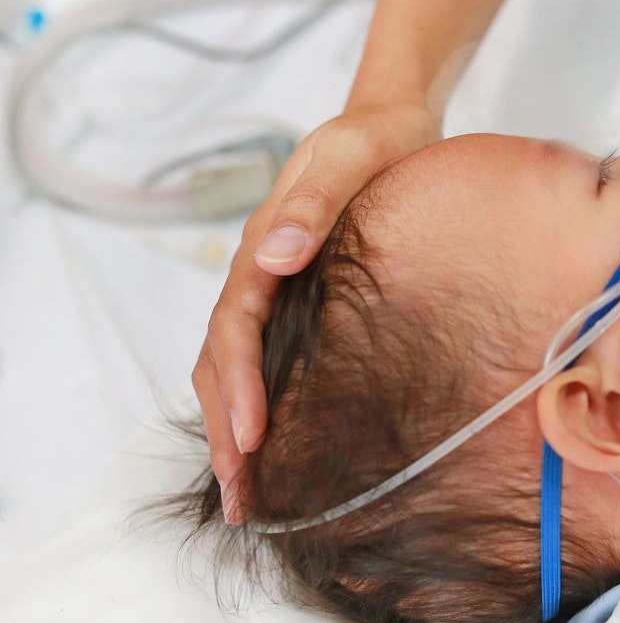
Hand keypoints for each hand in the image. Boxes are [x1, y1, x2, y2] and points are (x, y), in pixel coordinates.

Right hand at [193, 103, 439, 522]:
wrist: (393, 123)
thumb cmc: (376, 140)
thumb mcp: (349, 157)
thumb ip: (313, 203)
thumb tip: (272, 255)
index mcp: (264, 246)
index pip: (235, 328)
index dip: (239, 387)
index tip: (249, 440)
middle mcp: (261, 272)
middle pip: (223, 361)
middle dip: (226, 432)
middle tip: (242, 499)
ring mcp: (278, 287)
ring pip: (237, 366)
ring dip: (235, 428)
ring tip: (249, 491)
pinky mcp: (302, 298)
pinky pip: (267, 357)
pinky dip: (261, 404)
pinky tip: (279, 443)